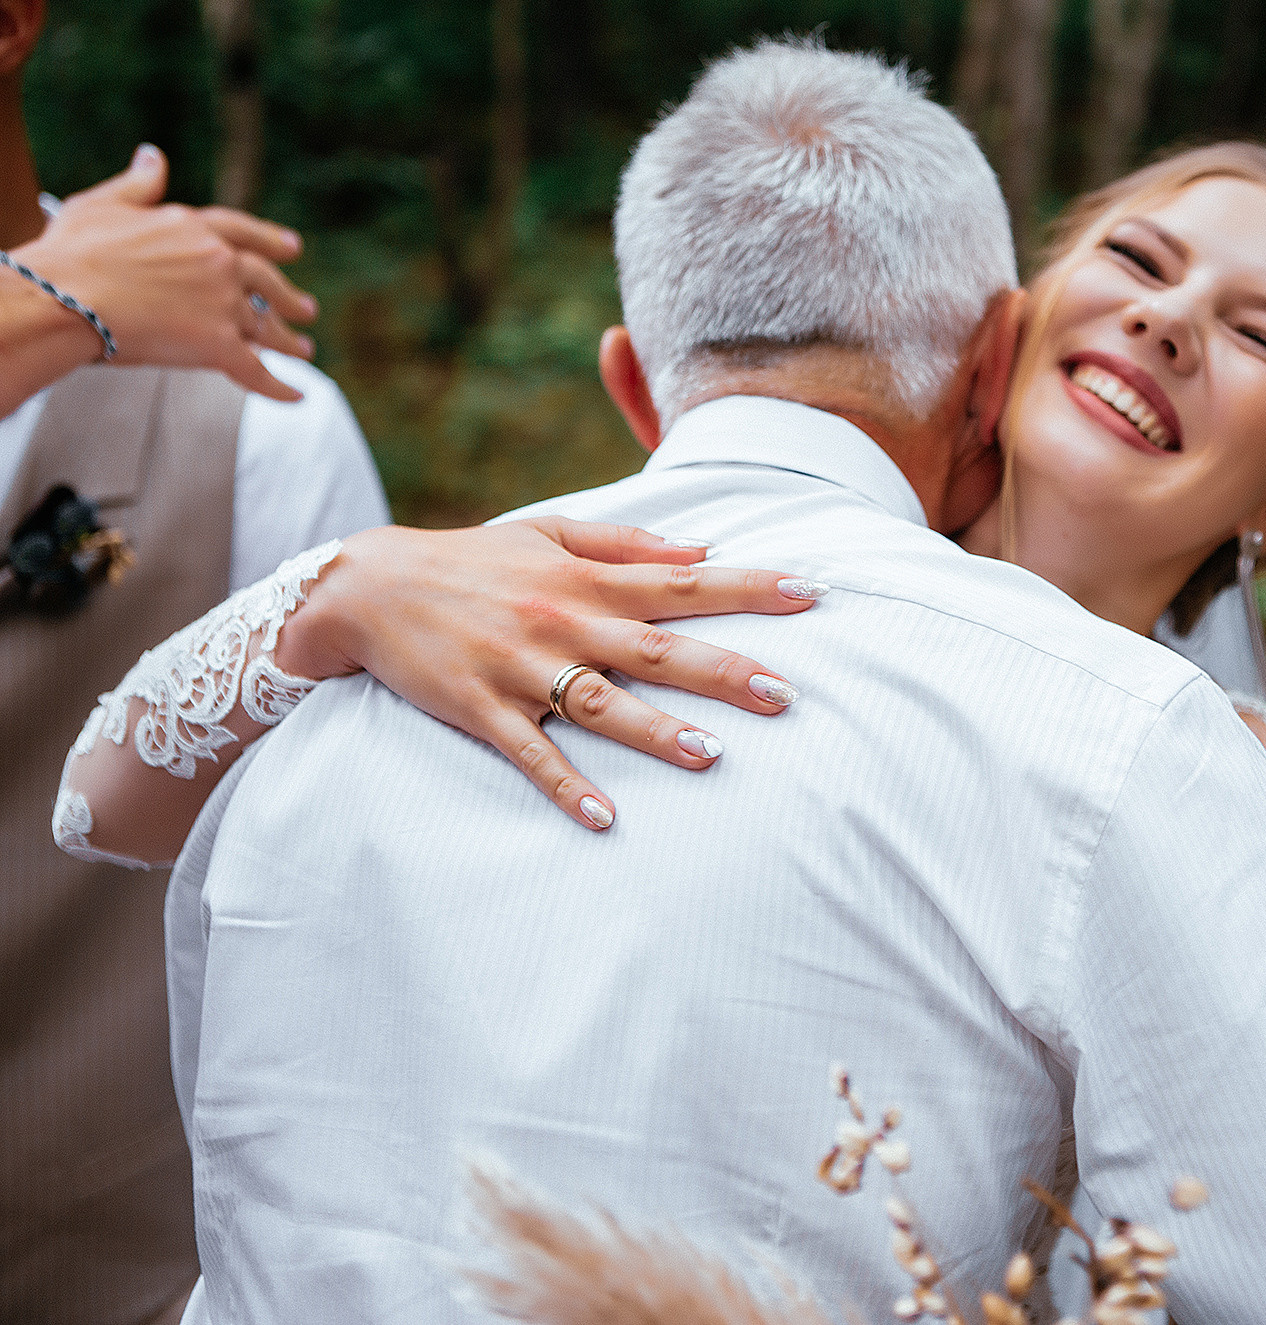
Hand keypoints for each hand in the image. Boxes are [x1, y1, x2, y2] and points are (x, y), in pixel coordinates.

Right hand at [16, 144, 318, 400]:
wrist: (65, 298)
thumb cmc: (73, 252)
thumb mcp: (102, 203)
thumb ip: (137, 184)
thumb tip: (153, 156)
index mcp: (193, 227)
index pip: (242, 232)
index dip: (270, 240)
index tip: (293, 248)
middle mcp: (218, 263)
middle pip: (265, 281)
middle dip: (288, 297)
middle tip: (307, 309)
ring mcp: (222, 304)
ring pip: (267, 326)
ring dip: (289, 340)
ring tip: (305, 349)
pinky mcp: (218, 345)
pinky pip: (257, 370)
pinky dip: (279, 388)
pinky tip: (297, 398)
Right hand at [277, 518, 824, 830]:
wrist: (366, 585)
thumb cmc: (474, 559)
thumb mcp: (550, 533)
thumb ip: (628, 545)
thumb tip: (705, 550)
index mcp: (587, 579)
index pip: (686, 582)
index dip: (751, 587)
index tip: (812, 593)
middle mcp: (563, 620)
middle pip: (657, 649)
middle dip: (724, 672)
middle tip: (786, 695)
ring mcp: (521, 668)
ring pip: (600, 704)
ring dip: (655, 732)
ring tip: (711, 756)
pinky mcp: (481, 708)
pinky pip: (530, 754)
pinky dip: (565, 786)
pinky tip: (603, 818)